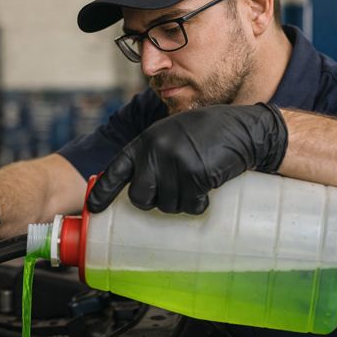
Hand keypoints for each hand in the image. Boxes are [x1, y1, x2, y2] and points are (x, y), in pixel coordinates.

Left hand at [87, 103, 287, 214]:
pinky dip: (199, 203)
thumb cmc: (207, 133)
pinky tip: (207, 187)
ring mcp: (175, 162)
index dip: (103, 192)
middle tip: (172, 191)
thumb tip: (135, 185)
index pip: (116, 170)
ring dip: (181, 201)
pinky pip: (190, 206)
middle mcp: (155, 151)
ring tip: (195, 181)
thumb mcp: (171, 135)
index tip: (93, 208)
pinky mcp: (196, 174)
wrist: (243, 128)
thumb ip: (152, 154)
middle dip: (154, 201)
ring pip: (167, 205)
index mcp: (146, 141)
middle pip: (140, 197)